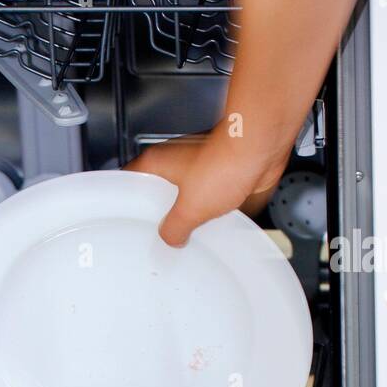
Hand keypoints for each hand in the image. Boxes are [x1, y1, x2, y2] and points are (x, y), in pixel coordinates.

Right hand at [125, 130, 289, 245]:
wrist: (261, 148)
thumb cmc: (226, 162)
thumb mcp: (189, 210)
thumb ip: (174, 229)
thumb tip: (170, 238)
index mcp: (156, 165)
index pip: (128, 184)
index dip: (126, 206)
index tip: (127, 223)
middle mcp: (174, 162)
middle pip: (157, 193)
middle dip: (162, 215)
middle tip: (160, 235)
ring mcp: (197, 166)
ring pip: (184, 195)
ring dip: (189, 213)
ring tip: (187, 233)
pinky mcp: (219, 171)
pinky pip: (209, 196)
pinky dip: (211, 210)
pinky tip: (213, 224)